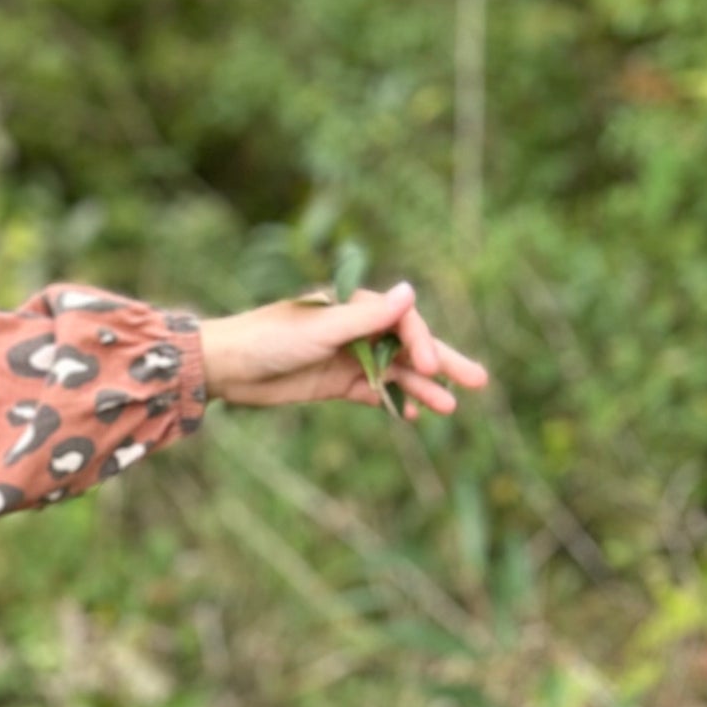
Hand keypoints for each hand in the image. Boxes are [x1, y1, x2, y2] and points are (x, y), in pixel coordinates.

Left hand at [199, 283, 488, 414]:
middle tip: (479, 381)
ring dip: (421, 388)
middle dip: (442, 362)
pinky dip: (393, 402)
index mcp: (354, 305)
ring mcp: (347, 356)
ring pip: (395, 372)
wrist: (227, 366)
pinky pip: (374, 392)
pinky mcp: (336, 383)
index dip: (421, 342)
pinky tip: (413, 415)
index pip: (403, 320)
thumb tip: (409, 291)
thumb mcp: (322, 328)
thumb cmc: (269, 338)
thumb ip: (367, 317)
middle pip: (408, 345)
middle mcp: (356, 328)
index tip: (429, 366)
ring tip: (450, 408)